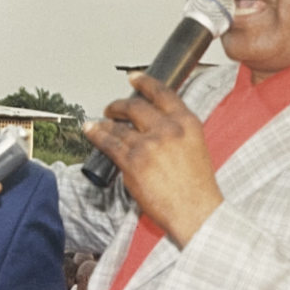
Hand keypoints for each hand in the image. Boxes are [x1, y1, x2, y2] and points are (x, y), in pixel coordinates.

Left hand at [83, 73, 222, 247]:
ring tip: (98, 122)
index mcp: (187, 122)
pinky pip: (109, 143)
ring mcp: (149, 143)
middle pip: (136, 106)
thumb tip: (155, 129)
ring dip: (105, 122)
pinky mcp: (133, 160)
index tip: (134, 78)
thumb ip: (177, 134)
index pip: (162, 93)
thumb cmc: (198, 189)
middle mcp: (168, 128)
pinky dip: (97, 135)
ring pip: (119, 125)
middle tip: (113, 107)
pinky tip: (91, 131)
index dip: (145, 82)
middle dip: (120, 105)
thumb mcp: (196, 149)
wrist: (196, 211)